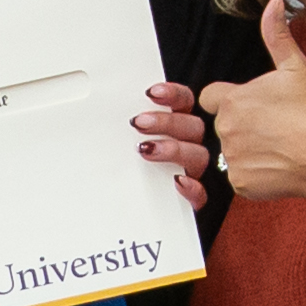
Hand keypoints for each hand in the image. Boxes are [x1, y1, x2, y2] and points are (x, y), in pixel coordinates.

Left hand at [129, 79, 212, 201]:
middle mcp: (189, 145)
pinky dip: (191, 187)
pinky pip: (200, 193)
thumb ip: (123, 126)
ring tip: (147, 150)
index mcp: (177, 126)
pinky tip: (177, 181)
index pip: (185, 103)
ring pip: (199, 155)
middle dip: (167, 122)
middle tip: (139, 123)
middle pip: (193, 126)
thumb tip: (104, 113)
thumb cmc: (125, 168)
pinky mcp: (191, 199)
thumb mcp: (121, 142)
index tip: (151, 93)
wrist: (126, 212)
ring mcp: (192, 171)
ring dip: (174, 149)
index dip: (173, 94)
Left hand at [197, 2, 305, 205]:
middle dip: (242, 125)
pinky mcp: (241, 183)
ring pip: (232, 151)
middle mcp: (227, 128)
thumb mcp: (298, 68)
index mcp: (234, 99)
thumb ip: (277, 35)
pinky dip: (255, 174)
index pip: (212, 97)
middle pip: (223, 125)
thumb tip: (275, 2)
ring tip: (280, 146)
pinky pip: (240, 177)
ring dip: (248, 149)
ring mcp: (232, 158)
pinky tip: (280, 165)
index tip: (252, 105)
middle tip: (274, 127)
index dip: (230, 99)